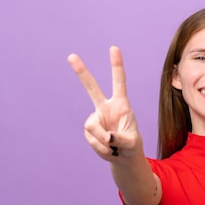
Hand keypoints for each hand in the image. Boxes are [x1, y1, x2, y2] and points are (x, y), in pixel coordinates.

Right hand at [68, 46, 141, 160]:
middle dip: (81, 72)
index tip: (114, 48)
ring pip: (92, 126)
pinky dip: (100, 147)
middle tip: (71, 56)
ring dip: (101, 140)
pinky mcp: (89, 130)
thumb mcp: (133, 144)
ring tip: (113, 148)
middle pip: (92, 88)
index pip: (119, 82)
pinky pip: (91, 138)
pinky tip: (108, 150)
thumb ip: (122, 139)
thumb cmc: (132, 146)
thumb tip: (107, 137)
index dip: (117, 66)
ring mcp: (96, 118)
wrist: (123, 156)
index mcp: (121, 104)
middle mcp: (106, 107)